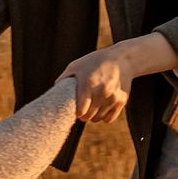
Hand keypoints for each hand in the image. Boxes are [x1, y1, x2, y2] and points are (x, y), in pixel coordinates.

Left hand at [58, 34, 177, 122]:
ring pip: (98, 119)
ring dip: (93, 116)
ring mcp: (113, 97)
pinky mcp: (122, 101)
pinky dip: (104, 116)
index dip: (76, 112)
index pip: (81, 111)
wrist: (123, 59)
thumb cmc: (96, 61)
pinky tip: (102, 107)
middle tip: (82, 109)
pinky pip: (108, 119)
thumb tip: (54, 91)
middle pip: (88, 117)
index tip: (75, 109)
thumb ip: (63, 78)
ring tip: (92, 106)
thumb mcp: (77, 65)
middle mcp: (102, 91)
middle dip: (83, 115)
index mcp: (88, 83)